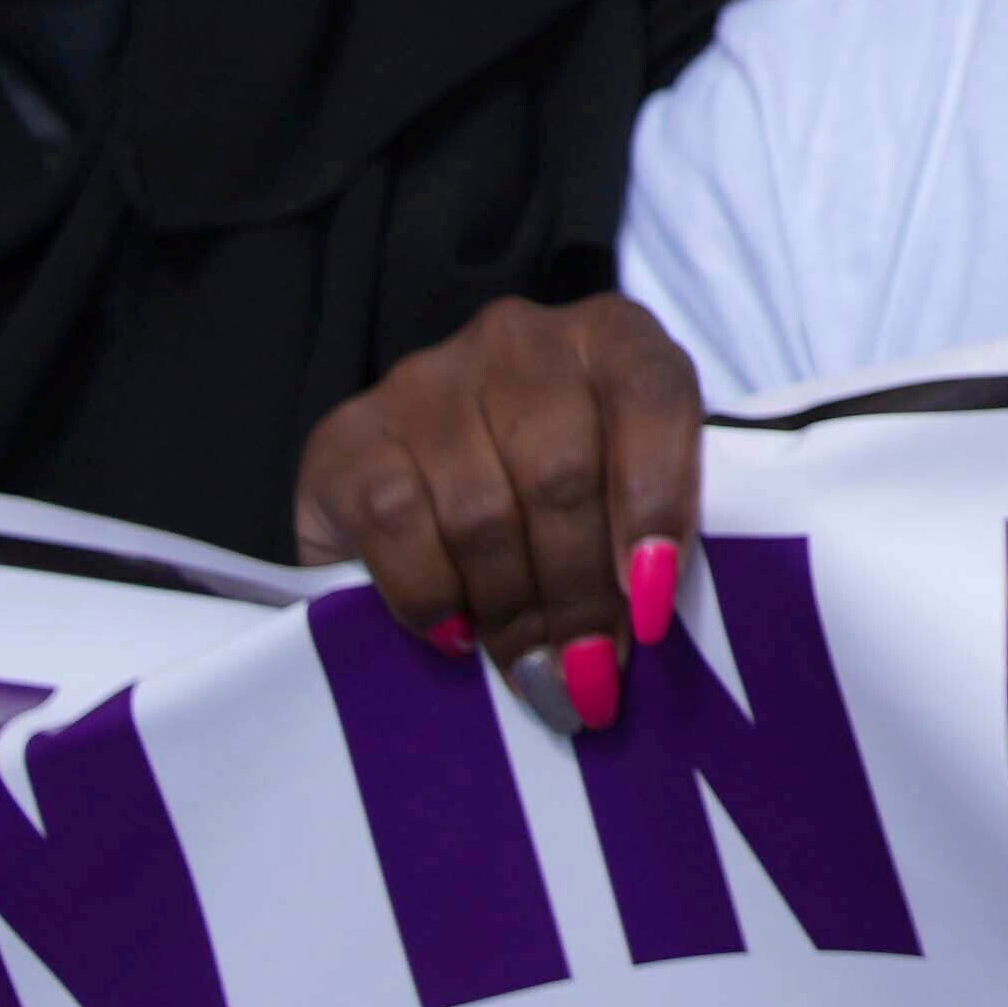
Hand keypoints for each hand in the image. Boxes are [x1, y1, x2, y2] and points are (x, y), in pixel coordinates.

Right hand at [291, 293, 703, 734]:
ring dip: (512, 612)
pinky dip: (433, 596)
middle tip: (589, 670)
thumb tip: (633, 632)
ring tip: (532, 670)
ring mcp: (426, 380)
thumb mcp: (618, 495)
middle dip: (581, 592)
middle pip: (562, 473)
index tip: (652, 604)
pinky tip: (457, 634)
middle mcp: (518, 340)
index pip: (653, 397)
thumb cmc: (553, 499)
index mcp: (610, 336)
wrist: (410, 486)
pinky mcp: (349, 437)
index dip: (658, 504)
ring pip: (482, 512)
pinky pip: (397, 527)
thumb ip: (643, 535)